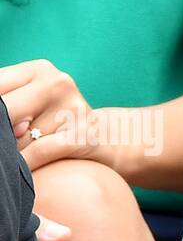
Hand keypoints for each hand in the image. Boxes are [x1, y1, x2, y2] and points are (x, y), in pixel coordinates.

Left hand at [1, 60, 119, 173]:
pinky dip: (27, 163)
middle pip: (4, 110)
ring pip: (20, 136)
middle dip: (2, 133)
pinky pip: (41, 151)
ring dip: (16, 152)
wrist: (112, 139)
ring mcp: (73, 108)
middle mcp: (58, 83)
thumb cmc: (59, 125)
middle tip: (9, 141)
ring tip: (26, 155)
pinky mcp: (84, 135)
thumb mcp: (32, 104)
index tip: (1, 126)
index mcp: (39, 70)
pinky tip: (24, 170)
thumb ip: (7, 104)